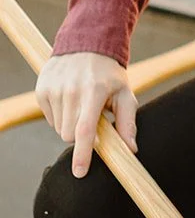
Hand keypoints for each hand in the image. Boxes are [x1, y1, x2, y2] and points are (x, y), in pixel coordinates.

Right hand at [35, 51, 137, 177]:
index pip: (84, 130)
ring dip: (70, 125)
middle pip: (69, 135)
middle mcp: (70, 91)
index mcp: (93, 92)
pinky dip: (60, 116)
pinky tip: (70, 101)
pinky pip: (49, 119)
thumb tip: (131, 150)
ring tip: (82, 106)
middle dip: (81, 136)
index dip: (82, 154)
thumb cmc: (109, 74)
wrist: (86, 45)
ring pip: (59, 129)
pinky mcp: (42, 90)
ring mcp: (53, 90)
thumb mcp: (124, 94)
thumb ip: (127, 123)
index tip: (79, 173)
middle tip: (92, 120)